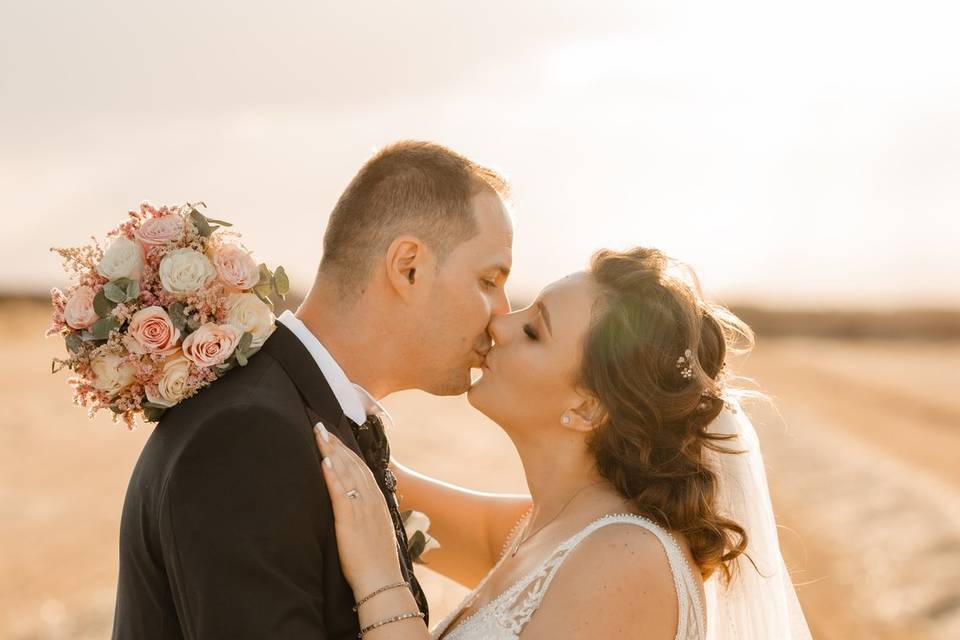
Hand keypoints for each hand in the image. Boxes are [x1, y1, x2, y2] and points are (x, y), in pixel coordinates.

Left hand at [314, 423, 403, 598]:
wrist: (382, 580)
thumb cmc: (376, 560)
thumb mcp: (375, 529)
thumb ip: (366, 513)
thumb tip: (355, 505)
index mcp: (377, 500)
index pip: (360, 467)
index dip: (346, 450)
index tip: (333, 436)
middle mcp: (371, 499)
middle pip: (352, 463)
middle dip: (336, 444)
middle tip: (320, 426)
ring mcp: (362, 507)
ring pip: (346, 472)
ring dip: (331, 451)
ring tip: (319, 434)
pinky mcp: (350, 519)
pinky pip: (340, 492)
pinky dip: (332, 474)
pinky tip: (324, 461)